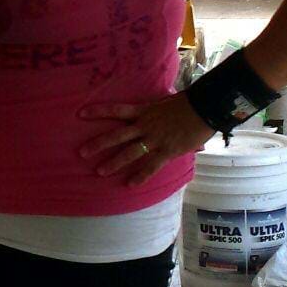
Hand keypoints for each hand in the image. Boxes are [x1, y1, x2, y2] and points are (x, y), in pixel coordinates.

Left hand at [78, 93, 215, 186]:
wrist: (205, 108)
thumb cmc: (187, 103)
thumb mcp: (165, 101)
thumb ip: (155, 109)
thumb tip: (153, 108)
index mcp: (143, 111)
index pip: (115, 110)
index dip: (98, 112)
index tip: (80, 114)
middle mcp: (145, 125)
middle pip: (116, 136)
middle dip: (98, 144)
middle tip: (81, 153)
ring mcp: (155, 139)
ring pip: (129, 152)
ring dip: (114, 162)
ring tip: (99, 171)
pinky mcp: (167, 151)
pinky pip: (151, 165)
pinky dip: (141, 175)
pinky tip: (130, 184)